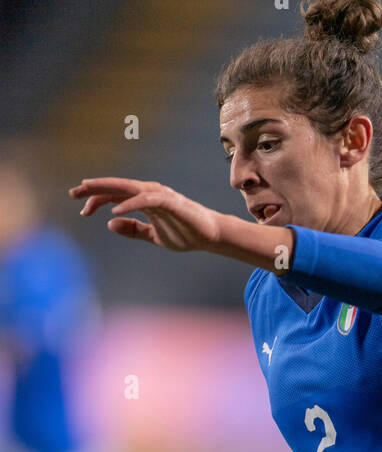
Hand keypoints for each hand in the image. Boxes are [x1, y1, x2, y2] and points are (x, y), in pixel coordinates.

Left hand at [69, 178, 222, 251]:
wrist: (209, 236)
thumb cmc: (184, 233)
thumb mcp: (152, 235)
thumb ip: (133, 230)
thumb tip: (111, 224)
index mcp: (143, 200)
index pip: (115, 194)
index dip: (97, 199)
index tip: (82, 209)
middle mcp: (148, 193)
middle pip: (116, 186)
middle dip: (94, 188)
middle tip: (73, 192)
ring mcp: (159, 195)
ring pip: (127, 187)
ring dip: (107, 188)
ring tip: (88, 191)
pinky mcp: (170, 202)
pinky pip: (146, 200)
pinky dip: (130, 203)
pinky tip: (115, 210)